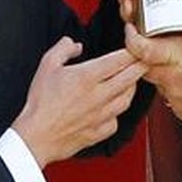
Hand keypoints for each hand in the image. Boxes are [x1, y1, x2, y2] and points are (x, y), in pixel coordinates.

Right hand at [12, 39, 146, 167]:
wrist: (36, 136)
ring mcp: (101, 115)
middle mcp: (98, 96)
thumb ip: (62, 49)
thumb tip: (74, 45)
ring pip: (127, 99)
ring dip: (132, 88)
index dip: (131, 51)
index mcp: (87, 77)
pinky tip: (114, 107)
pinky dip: (118, 112)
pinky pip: (116, 120)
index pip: (119, 60)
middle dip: (141, 66)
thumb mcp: (46, 66)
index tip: (134, 47)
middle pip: (130, 78)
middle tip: (145, 60)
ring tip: (132, 81)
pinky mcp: (99, 131)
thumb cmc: (40, 104)